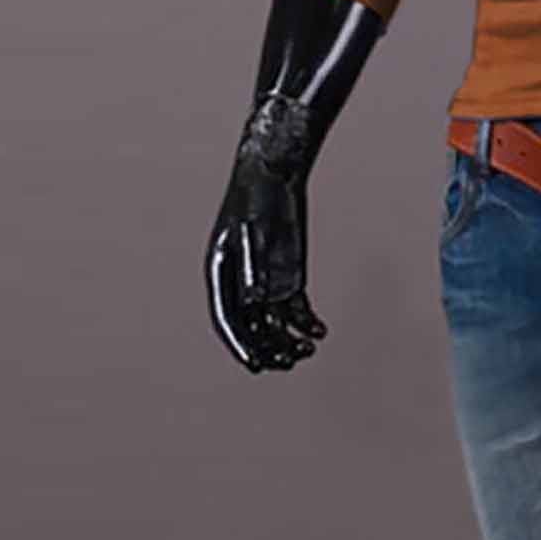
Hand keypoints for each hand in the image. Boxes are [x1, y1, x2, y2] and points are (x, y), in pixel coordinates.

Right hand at [205, 94, 329, 372]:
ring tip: (307, 351)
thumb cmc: (257, 198)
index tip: (255, 366)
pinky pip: (296, 308)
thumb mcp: (254, 231)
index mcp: (220, 275)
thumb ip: (254, 265)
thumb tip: (257, 300)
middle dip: (268, 349)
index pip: (227, 320)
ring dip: (288, 340)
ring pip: (275, 323)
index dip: (240, 345)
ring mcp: (265, 281)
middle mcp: (242, 284)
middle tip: (286, 364)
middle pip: (252, 328)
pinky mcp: (288, 275)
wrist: (275, 174)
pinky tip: (319, 332)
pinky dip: (306, 323)